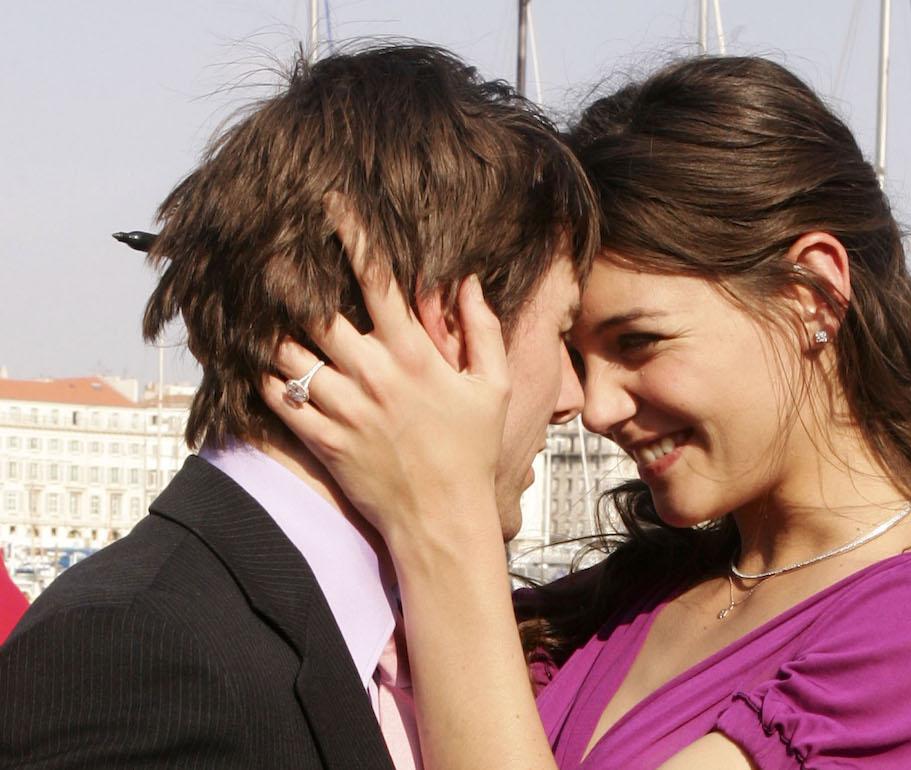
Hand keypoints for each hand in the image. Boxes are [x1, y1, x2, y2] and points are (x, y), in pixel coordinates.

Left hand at [261, 193, 509, 553]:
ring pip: (289, 352)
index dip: (353, 237)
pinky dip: (267, 376)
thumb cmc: (470, 451)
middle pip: (317, 311)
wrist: (442, 518)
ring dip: (273, 328)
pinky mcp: (323, 439)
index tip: (332, 204)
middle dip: (290, 278)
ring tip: (259, 307)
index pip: (379, 283)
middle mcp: (374, 374)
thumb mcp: (494, 388)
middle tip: (271, 254)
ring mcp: (345, 408)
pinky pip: (280, 398)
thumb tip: (469, 282)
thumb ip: (482, 331)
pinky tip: (265, 363)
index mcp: (414, 355)